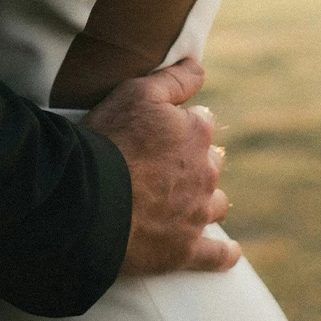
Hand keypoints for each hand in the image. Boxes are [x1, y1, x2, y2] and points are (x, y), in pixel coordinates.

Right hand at [85, 58, 239, 277]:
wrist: (90, 199)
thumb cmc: (110, 139)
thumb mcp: (137, 93)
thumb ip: (174, 79)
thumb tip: (200, 66)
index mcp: (196, 132)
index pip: (201, 122)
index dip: (181, 124)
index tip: (160, 131)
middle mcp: (205, 172)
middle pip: (210, 162)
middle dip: (195, 161)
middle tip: (167, 164)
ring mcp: (197, 213)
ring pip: (215, 204)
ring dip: (207, 200)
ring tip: (191, 202)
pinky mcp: (185, 249)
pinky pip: (215, 255)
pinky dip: (223, 254)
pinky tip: (230, 253)